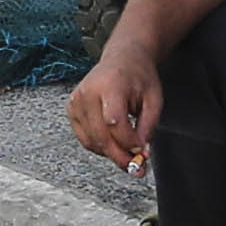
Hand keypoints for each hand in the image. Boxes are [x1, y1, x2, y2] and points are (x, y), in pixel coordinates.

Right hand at [67, 48, 159, 172]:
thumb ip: (148, 126)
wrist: (123, 58)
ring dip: (111, 153)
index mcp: (110, 85)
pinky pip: (85, 138)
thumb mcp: (154, 99)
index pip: (114, 122)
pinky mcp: (71, 108)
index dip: (129, 142)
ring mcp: (76, 101)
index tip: (143, 151)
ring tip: (128, 153)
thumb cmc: (139, 76)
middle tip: (137, 167)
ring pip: (92, 141)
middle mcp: (88, 92)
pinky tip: (114, 143)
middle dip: (120, 156)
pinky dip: (100, 146)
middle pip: (101, 136)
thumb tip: (141, 152)